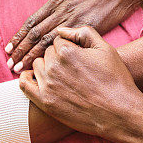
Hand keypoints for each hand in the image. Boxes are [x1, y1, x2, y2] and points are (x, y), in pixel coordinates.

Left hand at [6, 0, 140, 72]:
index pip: (32, 21)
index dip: (19, 36)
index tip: (8, 49)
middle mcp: (65, 11)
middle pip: (37, 35)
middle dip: (22, 51)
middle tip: (10, 65)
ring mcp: (78, 21)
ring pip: (50, 43)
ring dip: (34, 57)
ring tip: (22, 70)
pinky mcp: (93, 28)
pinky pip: (71, 45)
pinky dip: (58, 58)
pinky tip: (51, 68)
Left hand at [18, 26, 142, 137]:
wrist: (119, 112)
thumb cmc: (115, 79)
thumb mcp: (105, 48)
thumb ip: (83, 32)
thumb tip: (62, 30)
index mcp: (67, 51)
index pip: (58, 40)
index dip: (70, 47)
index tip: (79, 57)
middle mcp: (54, 66)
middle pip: (47, 53)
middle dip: (58, 57)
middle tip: (74, 68)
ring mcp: (47, 85)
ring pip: (37, 66)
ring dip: (46, 67)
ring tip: (62, 75)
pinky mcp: (44, 102)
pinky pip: (24, 84)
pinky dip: (26, 77)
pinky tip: (36, 78)